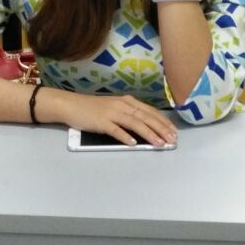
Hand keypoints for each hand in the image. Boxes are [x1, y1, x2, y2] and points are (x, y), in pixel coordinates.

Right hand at [54, 92, 178, 146]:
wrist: (71, 105)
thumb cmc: (93, 108)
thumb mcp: (114, 108)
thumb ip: (129, 116)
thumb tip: (145, 129)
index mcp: (127, 101)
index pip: (150, 112)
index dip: (163, 122)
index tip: (173, 132)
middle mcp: (122, 105)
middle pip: (146, 117)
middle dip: (161, 129)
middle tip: (172, 140)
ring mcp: (112, 113)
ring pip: (135, 123)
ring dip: (149, 134)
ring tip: (159, 143)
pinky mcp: (101, 122)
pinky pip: (116, 130)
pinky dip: (125, 136)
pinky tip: (134, 143)